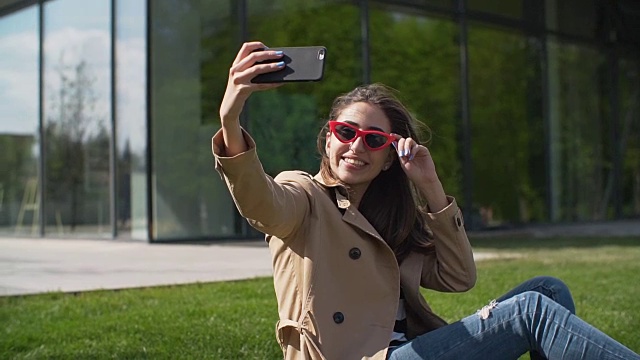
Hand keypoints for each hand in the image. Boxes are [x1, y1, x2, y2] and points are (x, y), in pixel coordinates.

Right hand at [219, 41, 283, 155]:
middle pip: (253, 57)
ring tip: (282, 65)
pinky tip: (280, 82)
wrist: (229, 108)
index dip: (257, 45)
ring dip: (271, 66)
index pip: (245, 47)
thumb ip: (252, 70)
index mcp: (236, 64)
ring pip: (256, 69)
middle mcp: (235, 70)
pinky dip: (272, 83)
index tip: (268, 47)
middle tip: (281, 54)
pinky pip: (260, 85)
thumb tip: (275, 64)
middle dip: (268, 54)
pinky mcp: (242, 90)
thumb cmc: (240, 91)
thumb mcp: (243, 78)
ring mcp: (238, 80)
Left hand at [392, 135, 438, 183]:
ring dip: (406, 146)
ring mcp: (417, 149)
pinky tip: (412, 156)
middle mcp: (410, 149)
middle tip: (401, 152)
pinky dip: (413, 150)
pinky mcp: (423, 150)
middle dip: (401, 144)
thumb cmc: (413, 173)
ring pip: (410, 141)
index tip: (391, 135)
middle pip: (404, 140)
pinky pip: (417, 146)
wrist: (423, 178)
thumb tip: (394, 143)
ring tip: (406, 154)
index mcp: (403, 152)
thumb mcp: (403, 163)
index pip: (399, 143)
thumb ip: (400, 153)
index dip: (395, 137)